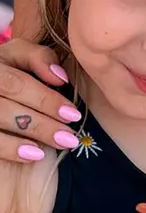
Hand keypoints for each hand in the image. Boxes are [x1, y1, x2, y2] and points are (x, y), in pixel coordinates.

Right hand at [0, 40, 79, 163]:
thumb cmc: (7, 72)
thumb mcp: (18, 56)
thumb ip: (39, 58)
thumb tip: (60, 78)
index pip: (15, 84)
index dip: (45, 99)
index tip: (72, 114)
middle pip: (6, 108)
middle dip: (41, 122)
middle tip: (69, 136)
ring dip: (30, 135)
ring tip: (60, 144)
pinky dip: (10, 149)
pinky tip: (33, 155)